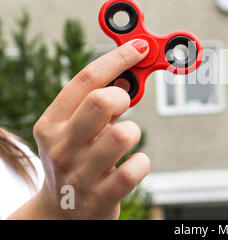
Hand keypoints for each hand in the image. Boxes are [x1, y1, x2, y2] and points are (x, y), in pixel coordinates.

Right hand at [10, 39, 149, 219]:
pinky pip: (136, 168)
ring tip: (122, 143)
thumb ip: (93, 104)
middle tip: (123, 108)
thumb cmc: (73, 160)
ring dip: (133, 133)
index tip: (139, 48)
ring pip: (124, 134)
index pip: (85, 80)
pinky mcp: (101, 198)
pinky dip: (141, 162)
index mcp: (52, 124)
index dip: (117, 58)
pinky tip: (130, 165)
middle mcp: (62, 147)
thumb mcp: (71, 130)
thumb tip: (127, 77)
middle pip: (101, 101)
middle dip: (123, 97)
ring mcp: (80, 175)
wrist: (60, 212)